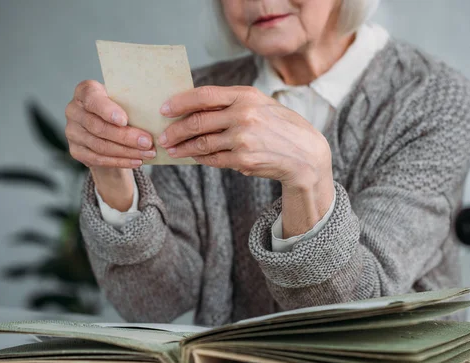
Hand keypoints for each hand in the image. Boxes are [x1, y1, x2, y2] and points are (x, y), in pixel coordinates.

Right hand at [65, 80, 155, 209]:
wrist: (106, 129)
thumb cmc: (120, 109)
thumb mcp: (124, 101)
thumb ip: (131, 104)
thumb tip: (156, 114)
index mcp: (85, 92)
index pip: (92, 99)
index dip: (107, 110)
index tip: (124, 120)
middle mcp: (73, 111)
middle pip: (99, 127)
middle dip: (126, 137)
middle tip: (148, 142)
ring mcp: (72, 132)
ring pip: (101, 146)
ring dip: (127, 152)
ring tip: (148, 153)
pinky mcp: (76, 151)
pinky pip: (99, 159)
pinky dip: (121, 161)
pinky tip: (137, 161)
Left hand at [159, 85, 334, 236]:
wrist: (306, 155)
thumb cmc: (282, 127)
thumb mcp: (262, 105)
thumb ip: (234, 104)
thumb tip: (198, 107)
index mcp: (246, 96)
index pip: (204, 96)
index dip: (179, 102)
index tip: (164, 109)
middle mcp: (243, 115)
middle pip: (197, 121)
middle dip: (175, 130)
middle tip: (163, 136)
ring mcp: (243, 139)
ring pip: (201, 143)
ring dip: (183, 148)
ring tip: (172, 150)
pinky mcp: (243, 160)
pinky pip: (213, 159)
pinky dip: (200, 159)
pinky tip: (193, 158)